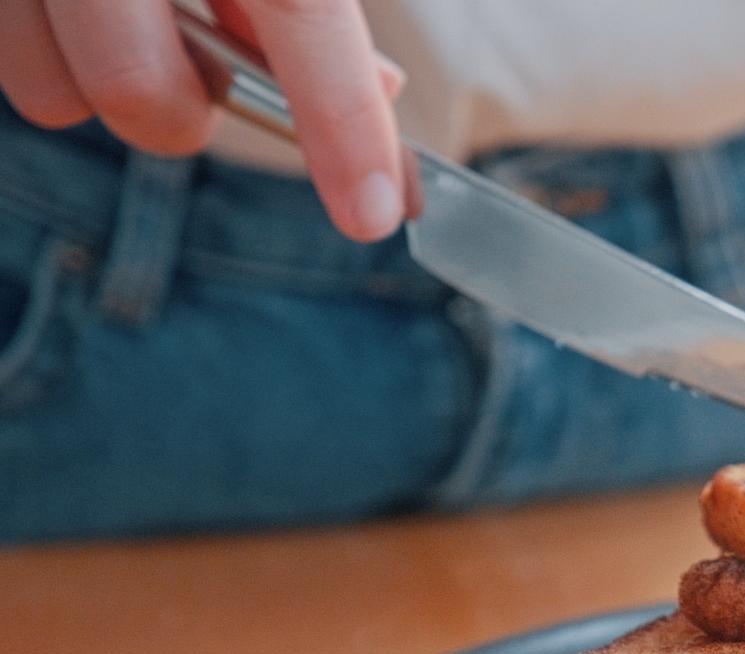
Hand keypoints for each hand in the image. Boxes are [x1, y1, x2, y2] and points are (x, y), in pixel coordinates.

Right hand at [0, 0, 405, 241]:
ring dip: (102, 90)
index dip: (340, 118)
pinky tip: (75, 21)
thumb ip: (303, 5)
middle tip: (201, 83)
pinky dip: (53, 64)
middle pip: (142, 87)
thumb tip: (378, 99)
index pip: (297, 8)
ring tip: (128, 31)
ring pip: (53, 94)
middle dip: (184, 120)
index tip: (375, 212)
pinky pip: (15, 72)